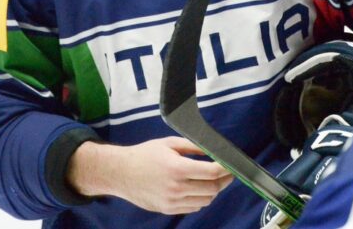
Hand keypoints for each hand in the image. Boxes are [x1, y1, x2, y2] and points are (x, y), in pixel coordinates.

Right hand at [67, 136, 232, 214]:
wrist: (121, 173)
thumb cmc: (145, 154)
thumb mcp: (169, 143)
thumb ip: (193, 146)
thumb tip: (213, 149)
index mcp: (177, 168)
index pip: (212, 172)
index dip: (226, 169)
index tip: (231, 165)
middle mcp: (176, 187)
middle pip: (212, 189)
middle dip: (224, 180)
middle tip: (227, 173)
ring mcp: (172, 201)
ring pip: (205, 200)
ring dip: (213, 191)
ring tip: (214, 180)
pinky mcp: (168, 209)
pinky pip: (193, 207)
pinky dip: (201, 199)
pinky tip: (199, 189)